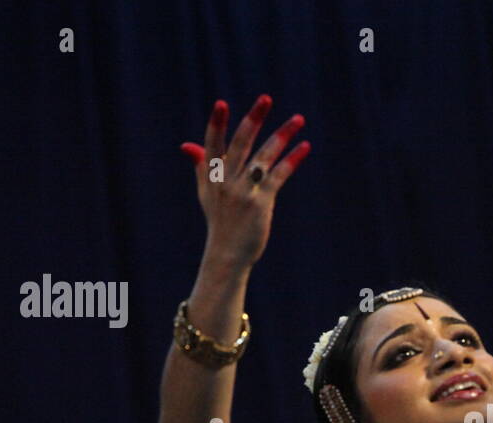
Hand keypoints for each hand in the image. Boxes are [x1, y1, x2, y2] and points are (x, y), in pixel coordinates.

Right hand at [179, 94, 311, 267]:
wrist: (227, 253)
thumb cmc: (219, 221)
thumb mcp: (206, 192)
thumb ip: (201, 166)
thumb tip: (188, 145)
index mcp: (212, 176)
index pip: (213, 144)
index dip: (217, 125)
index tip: (221, 104)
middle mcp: (226, 181)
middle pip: (240, 144)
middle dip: (253, 119)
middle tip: (266, 98)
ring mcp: (243, 192)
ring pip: (264, 156)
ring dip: (282, 135)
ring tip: (299, 119)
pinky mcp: (260, 203)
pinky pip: (279, 176)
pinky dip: (292, 160)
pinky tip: (305, 146)